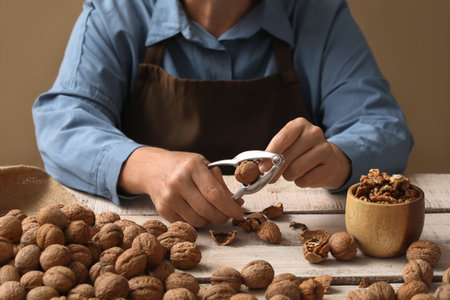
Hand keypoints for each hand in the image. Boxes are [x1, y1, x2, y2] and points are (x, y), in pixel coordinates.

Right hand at [118, 147, 243, 226]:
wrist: (152, 168)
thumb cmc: (182, 166)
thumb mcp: (202, 165)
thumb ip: (219, 183)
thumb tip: (237, 203)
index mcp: (192, 167)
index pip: (215, 194)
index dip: (230, 207)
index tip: (239, 213)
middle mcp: (178, 182)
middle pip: (207, 210)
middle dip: (223, 217)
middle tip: (228, 215)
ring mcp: (169, 197)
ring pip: (198, 220)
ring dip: (209, 219)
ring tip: (210, 210)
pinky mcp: (162, 209)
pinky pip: (187, 223)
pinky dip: (196, 221)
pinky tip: (196, 210)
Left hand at [260, 118, 350, 189]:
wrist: (329, 160)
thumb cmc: (302, 153)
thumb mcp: (288, 146)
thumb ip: (274, 154)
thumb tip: (261, 166)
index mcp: (300, 125)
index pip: (282, 139)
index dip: (270, 155)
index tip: (262, 167)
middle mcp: (314, 133)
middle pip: (287, 156)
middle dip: (277, 170)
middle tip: (273, 176)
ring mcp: (325, 148)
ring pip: (296, 169)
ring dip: (289, 176)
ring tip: (293, 172)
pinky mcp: (331, 165)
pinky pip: (306, 180)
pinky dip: (301, 182)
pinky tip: (305, 176)